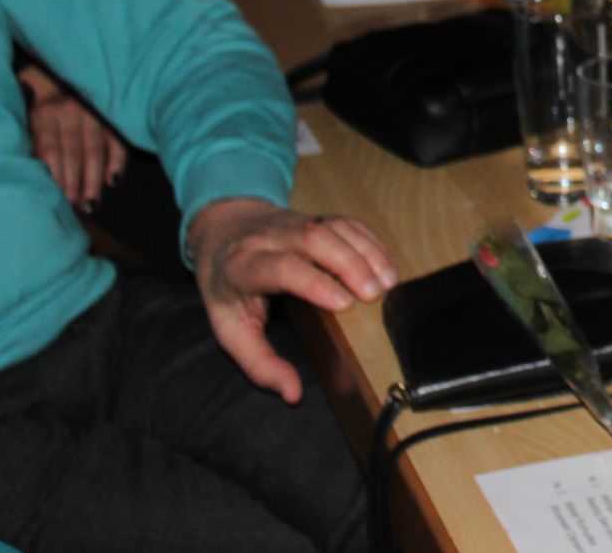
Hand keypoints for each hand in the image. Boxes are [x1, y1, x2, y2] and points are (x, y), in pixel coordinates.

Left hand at [22, 68, 126, 208]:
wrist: (61, 57)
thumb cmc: (36, 88)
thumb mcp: (24, 104)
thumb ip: (30, 133)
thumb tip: (35, 165)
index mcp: (45, 109)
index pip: (50, 148)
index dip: (54, 174)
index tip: (56, 197)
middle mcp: (71, 109)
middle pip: (74, 151)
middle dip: (75, 181)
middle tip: (76, 207)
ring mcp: (94, 109)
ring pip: (96, 148)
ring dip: (95, 178)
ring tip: (92, 202)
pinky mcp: (110, 110)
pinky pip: (117, 137)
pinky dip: (117, 159)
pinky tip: (113, 180)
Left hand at [187, 198, 397, 402]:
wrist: (224, 230)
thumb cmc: (229, 286)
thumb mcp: (230, 328)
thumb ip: (259, 363)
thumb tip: (293, 394)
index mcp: (244, 265)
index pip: (280, 268)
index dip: (314, 283)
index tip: (344, 304)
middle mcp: (271, 237)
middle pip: (313, 239)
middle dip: (349, 264)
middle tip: (374, 295)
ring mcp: (297, 221)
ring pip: (335, 227)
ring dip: (366, 253)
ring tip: (388, 283)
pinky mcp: (319, 216)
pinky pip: (349, 224)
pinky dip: (372, 243)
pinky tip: (387, 266)